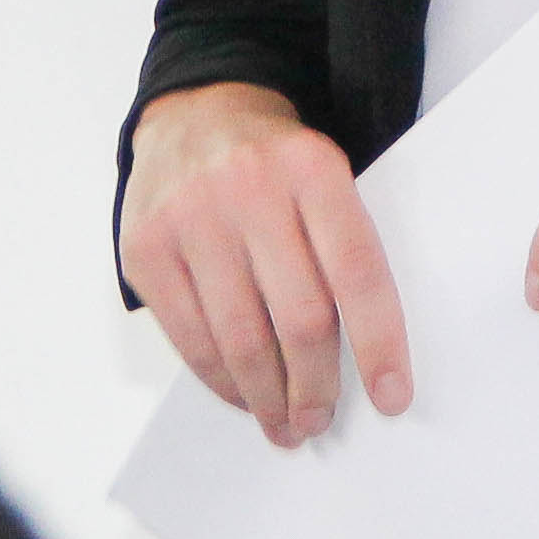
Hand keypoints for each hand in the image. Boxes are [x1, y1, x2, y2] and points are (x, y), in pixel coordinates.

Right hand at [123, 81, 408, 447]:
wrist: (195, 114)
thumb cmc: (275, 164)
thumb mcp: (324, 176)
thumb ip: (343, 247)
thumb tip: (370, 357)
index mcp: (314, 169)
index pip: (357, 271)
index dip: (379, 344)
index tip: (392, 397)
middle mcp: (250, 189)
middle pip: (299, 316)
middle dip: (316, 386)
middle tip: (321, 420)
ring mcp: (191, 217)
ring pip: (241, 339)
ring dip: (268, 398)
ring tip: (285, 424)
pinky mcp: (146, 247)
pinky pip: (190, 337)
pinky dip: (221, 381)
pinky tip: (242, 395)